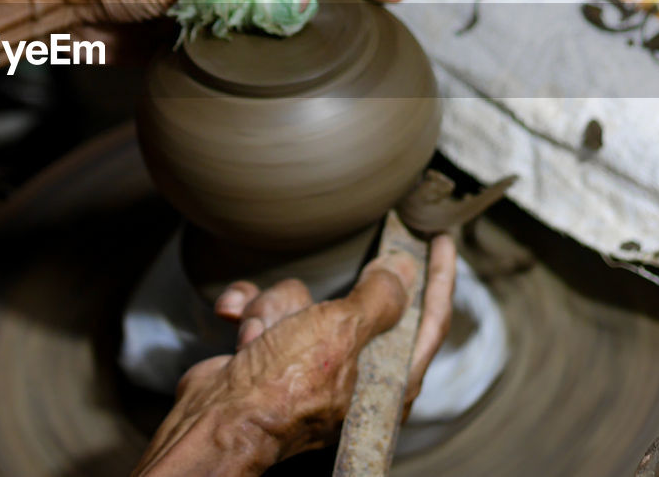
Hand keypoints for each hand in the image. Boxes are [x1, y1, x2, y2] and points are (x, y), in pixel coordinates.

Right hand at [132, 235, 456, 476]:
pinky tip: (237, 324)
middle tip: (310, 310)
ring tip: (261, 337)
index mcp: (389, 380)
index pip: (429, 320)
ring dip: (276, 310)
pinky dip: (250, 315)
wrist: (217, 419)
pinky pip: (268, 313)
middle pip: (353, 306)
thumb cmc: (283, 390)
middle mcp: (354, 375)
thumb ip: (378, 297)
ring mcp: (310, 366)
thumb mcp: (341, 331)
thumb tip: (404, 269)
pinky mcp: (272, 358)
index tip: (441, 240)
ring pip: (303, 302)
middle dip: (319, 301)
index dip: (439, 277)